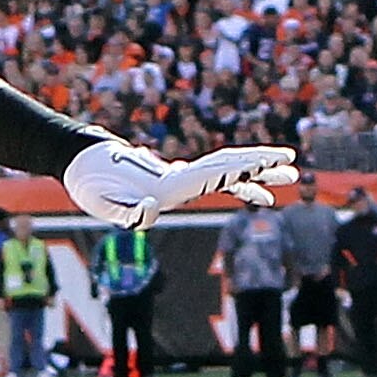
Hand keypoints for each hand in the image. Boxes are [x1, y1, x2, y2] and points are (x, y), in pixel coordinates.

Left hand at [65, 140, 298, 230]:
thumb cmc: (91, 186)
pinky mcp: (177, 182)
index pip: (214, 174)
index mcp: (170, 184)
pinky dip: (238, 187)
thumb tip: (151, 210)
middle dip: (261, 166)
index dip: (242, 169)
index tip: (269, 162)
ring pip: (227, 171)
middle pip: (228, 167)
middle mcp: (181, 177)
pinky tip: (258, 198)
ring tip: (290, 176)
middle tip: (294, 166)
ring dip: (258, 173)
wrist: (82, 164)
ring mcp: (181, 177)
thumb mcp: (103, 205)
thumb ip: (127, 213)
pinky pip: (216, 183)